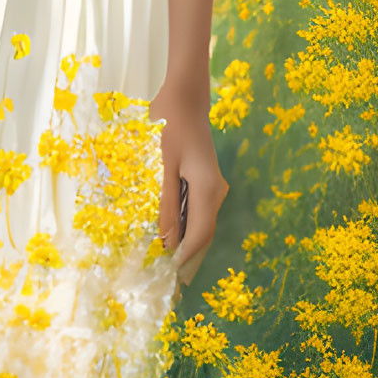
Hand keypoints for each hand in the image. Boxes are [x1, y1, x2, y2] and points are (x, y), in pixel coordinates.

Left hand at [151, 87, 226, 284]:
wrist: (185, 98)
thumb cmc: (169, 128)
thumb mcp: (163, 167)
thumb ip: (165, 204)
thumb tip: (165, 240)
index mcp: (208, 191)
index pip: (198, 236)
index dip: (183, 259)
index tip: (167, 278)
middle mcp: (215, 192)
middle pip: (202, 233)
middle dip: (185, 256)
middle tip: (165, 278)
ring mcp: (211, 186)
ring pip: (199, 222)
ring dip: (183, 240)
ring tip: (162, 261)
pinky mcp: (203, 180)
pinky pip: (195, 209)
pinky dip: (183, 223)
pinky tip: (166, 230)